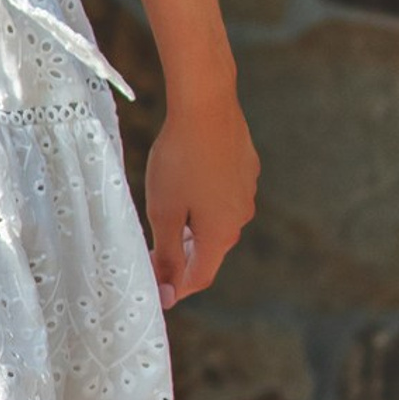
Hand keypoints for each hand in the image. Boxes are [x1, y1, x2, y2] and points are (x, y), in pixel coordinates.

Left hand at [145, 88, 258, 309]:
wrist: (207, 105)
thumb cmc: (179, 159)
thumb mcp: (163, 212)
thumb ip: (166, 255)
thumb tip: (168, 294)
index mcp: (221, 234)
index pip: (199, 276)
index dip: (175, 287)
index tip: (154, 287)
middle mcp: (241, 217)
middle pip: (209, 250)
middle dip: (180, 256)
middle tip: (151, 251)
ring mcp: (247, 191)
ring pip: (215, 221)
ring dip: (191, 226)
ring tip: (164, 212)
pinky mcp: (246, 169)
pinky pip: (221, 195)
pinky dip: (202, 199)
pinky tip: (184, 182)